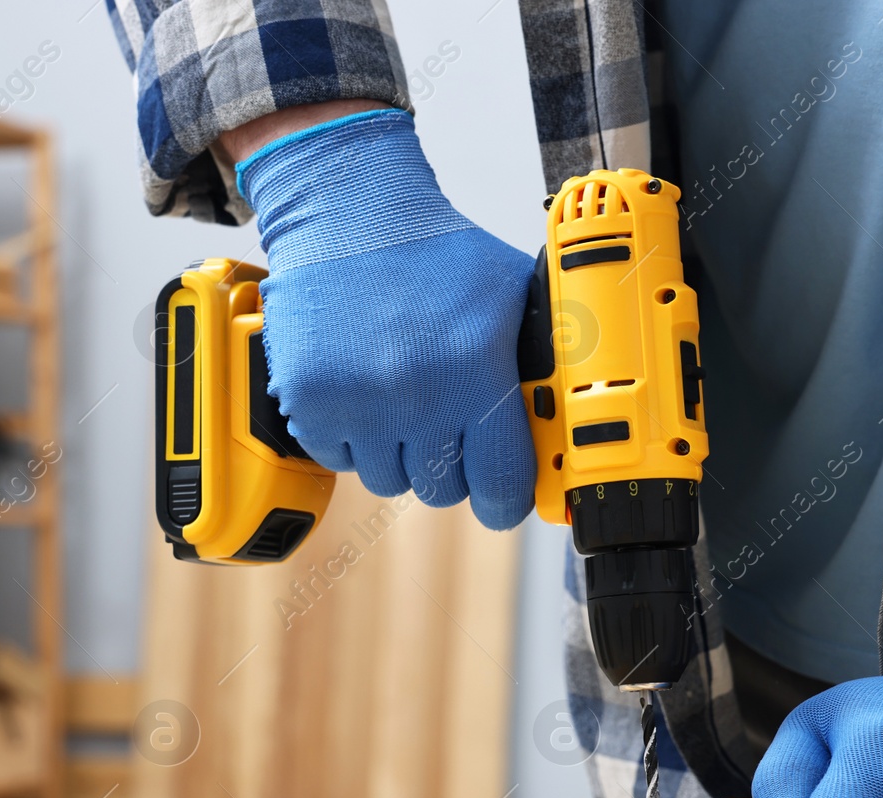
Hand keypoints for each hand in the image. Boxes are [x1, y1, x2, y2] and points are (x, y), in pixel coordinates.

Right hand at [234, 108, 536, 529]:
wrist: (347, 213)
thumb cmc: (434, 253)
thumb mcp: (512, 290)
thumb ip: (547, 352)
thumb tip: (573, 416)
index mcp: (474, 369)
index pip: (501, 481)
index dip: (506, 499)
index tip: (503, 499)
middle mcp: (415, 394)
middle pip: (443, 488)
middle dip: (451, 462)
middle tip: (446, 421)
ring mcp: (357, 403)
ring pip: (389, 478)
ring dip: (397, 449)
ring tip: (399, 393)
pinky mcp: (309, 402)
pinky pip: (339, 459)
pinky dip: (350, 436)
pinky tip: (362, 389)